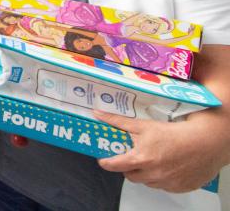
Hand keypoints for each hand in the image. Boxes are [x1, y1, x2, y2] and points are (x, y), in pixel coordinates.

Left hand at [96, 110, 226, 191]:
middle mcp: (152, 174)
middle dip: (128, 167)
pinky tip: (166, 166)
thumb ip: (118, 122)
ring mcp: (166, 183)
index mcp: (141, 159)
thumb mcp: (144, 125)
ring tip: (152, 160)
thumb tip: (98, 114)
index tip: (104, 160)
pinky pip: (162, 186)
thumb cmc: (175, 133)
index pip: (114, 166)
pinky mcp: (178, 188)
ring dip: (145, 173)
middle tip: (132, 157)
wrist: (205, 143)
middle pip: (130, 175)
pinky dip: (161, 178)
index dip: (106, 162)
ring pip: (146, 182)